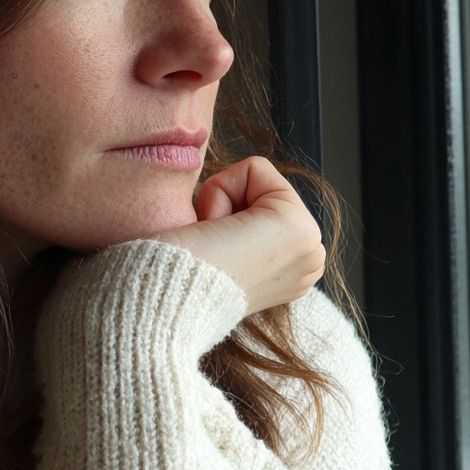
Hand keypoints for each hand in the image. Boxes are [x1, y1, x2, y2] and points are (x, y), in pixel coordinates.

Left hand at [157, 156, 325, 314]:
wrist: (159, 301)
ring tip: (210, 244)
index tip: (207, 250)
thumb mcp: (213, 251)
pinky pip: (255, 168)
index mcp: (289, 272)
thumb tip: (217, 212)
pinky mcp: (299, 228)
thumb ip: (231, 230)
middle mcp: (307, 264)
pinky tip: (214, 233)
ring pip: (255, 178)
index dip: (218, 213)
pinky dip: (220, 192)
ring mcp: (309, 249)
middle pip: (259, 188)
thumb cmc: (166, 277)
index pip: (257, 202)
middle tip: (207, 247)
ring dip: (218, 202)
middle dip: (222, 205)